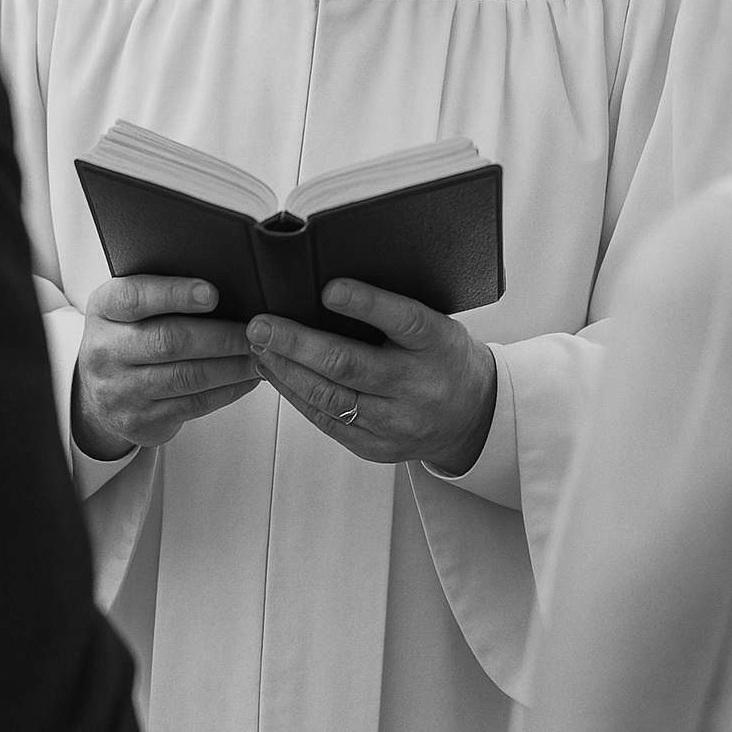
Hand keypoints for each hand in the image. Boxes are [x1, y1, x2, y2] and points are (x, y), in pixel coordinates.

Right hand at [73, 275, 258, 459]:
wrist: (98, 392)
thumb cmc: (126, 337)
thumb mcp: (128, 307)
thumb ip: (160, 292)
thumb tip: (223, 280)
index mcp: (104, 309)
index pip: (135, 297)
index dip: (175, 294)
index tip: (212, 293)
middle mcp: (106, 350)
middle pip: (169, 340)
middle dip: (220, 335)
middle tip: (253, 330)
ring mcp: (120, 390)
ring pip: (187, 377)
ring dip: (231, 366)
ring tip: (257, 354)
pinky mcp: (141, 420)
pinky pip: (193, 405)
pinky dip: (227, 391)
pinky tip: (245, 379)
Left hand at [247, 279, 496, 473]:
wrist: (472, 415)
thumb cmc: (442, 354)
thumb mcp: (435, 322)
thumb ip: (393, 309)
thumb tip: (327, 284)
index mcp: (437, 343)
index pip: (403, 320)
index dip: (365, 304)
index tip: (328, 288)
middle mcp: (416, 385)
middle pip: (350, 365)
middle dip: (298, 344)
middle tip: (261, 325)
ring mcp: (395, 422)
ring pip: (330, 398)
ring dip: (286, 370)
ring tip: (259, 347)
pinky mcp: (375, 446)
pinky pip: (327, 421)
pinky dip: (296, 395)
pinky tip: (276, 374)